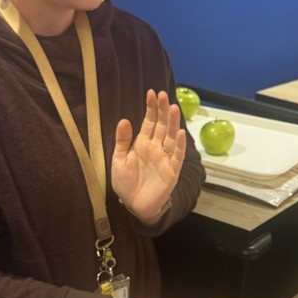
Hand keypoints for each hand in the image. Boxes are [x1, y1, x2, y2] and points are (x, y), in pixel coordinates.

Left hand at [111, 90, 184, 220]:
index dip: (151, 108)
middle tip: (164, 95)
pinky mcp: (171, 171)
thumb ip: (122, 141)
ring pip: (170, 137)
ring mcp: (165, 158)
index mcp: (142, 143)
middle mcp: (155, 148)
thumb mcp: (118, 159)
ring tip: (173, 108)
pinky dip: (179, 145)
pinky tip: (180, 133)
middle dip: (162, 110)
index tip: (152, 93)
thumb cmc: (125, 183)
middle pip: (161, 126)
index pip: (149, 121)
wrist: (133, 205)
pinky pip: (176, 156)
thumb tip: (124, 120)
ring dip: (172, 123)